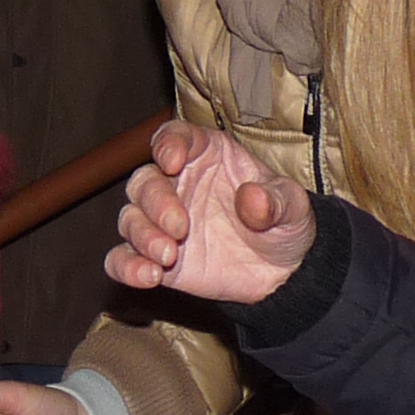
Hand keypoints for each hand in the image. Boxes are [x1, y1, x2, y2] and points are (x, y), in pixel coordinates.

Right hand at [104, 120, 314, 304]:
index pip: (175, 137)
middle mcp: (176, 185)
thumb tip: (252, 198)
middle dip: (155, 202)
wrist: (281, 273)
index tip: (172, 161)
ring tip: (168, 256)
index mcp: (207, 156)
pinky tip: (147, 277)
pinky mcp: (153, 257)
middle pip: (144, 181)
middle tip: (180, 227)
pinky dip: (126, 266)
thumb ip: (275, 200)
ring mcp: (161, 222)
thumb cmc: (282, 225)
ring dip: (142, 235)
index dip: (168, 144)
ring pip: (130, 218)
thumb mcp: (292, 207)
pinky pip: (122, 258)